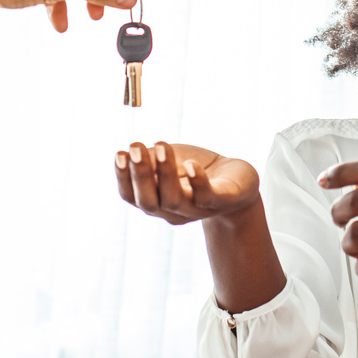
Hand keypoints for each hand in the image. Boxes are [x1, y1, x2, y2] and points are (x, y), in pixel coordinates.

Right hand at [116, 142, 260, 225]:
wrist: (238, 182)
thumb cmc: (197, 169)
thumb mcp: (170, 161)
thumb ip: (150, 159)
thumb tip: (130, 151)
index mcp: (156, 200)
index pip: (131, 196)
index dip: (122, 178)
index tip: (119, 154)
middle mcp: (172, 210)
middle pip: (149, 202)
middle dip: (139, 175)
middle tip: (134, 149)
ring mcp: (196, 209)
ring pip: (174, 200)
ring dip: (164, 173)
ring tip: (160, 147)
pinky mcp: (221, 202)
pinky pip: (207, 197)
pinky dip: (198, 182)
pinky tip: (191, 166)